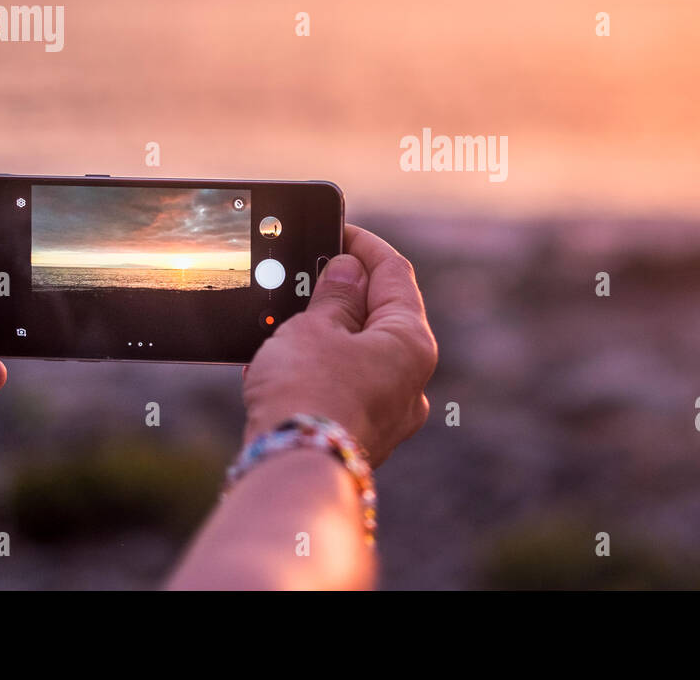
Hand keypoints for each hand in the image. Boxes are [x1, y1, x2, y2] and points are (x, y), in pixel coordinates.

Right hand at [241, 224, 437, 466]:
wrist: (292, 471)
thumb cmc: (308, 393)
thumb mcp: (315, 328)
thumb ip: (334, 294)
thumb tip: (348, 269)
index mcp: (412, 342)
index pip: (395, 273)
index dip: (363, 245)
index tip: (337, 229)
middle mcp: (413, 379)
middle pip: (383, 315)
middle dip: (344, 291)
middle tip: (308, 272)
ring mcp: (392, 413)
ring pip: (363, 354)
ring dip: (329, 331)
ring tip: (289, 316)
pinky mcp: (365, 436)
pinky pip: (347, 387)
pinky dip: (322, 367)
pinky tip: (287, 361)